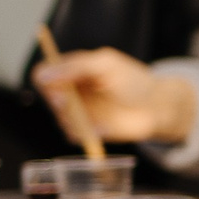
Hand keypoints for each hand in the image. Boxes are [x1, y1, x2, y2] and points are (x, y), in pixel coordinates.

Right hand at [33, 48, 198, 142]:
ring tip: (100, 115)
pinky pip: (73, 135)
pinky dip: (87, 132)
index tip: (59, 84)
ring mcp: (77, 112)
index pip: (43, 72)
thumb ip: (76, 66)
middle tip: (72, 102)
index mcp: (72, 70)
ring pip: (60, 118)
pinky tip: (105, 126)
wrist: (156, 107)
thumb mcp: (106, 64)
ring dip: (76, 118)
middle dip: (60, 101)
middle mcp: (70, 92)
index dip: (45, 78)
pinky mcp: (85, 131)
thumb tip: (42, 74)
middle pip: (48, 97)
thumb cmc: (133, 81)